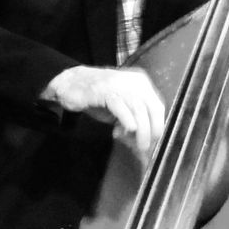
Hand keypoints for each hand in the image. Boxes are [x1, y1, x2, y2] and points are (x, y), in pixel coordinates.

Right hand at [42, 64, 165, 157]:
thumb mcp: (119, 109)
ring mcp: (118, 84)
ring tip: (137, 144)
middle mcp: (133, 82)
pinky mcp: (104, 90)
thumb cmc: (96, 97)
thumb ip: (132, 120)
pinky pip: (121, 107)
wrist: (70, 84)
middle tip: (146, 146)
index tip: (154, 141)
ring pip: (138, 109)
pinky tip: (125, 130)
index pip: (158, 106)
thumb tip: (142, 140)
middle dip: (152, 131)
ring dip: (140, 131)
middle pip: (152, 108)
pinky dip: (126, 121)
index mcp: (140, 83)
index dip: (158, 126)